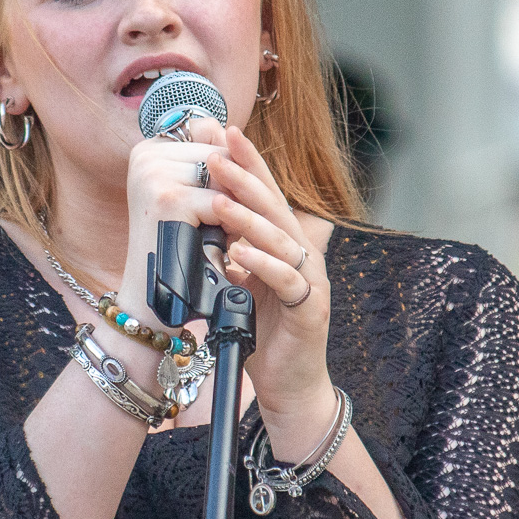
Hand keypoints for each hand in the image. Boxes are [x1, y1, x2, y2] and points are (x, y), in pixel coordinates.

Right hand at [117, 116, 230, 312]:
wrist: (152, 298)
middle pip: (220, 153)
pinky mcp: (167, 198)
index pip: (208, 132)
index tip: (226, 196)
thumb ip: (206, 160)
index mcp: (147, 149)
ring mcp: (153, 174)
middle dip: (232, 187)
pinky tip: (221, 244)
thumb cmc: (177, 247)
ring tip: (224, 232)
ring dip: (233, 205)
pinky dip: (228, 225)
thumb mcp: (189, 196)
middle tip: (225, 222)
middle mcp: (145, 155)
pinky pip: (220, 202)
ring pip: (224, 176)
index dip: (227, 166)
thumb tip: (229, 129)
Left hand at [203, 126, 336, 441]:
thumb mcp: (240, 285)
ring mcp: (310, 282)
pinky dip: (263, 265)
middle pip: (274, 207)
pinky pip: (288, 282)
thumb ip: (231, 253)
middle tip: (214, 152)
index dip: (246, 162)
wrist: (289, 386)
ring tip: (218, 198)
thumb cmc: (264, 333)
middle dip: (243, 176)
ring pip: (281, 240)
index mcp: (284, 245)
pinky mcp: (310, 310)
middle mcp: (301, 256)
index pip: (264, 194)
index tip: (220, 132)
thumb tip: (207, 218)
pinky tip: (241, 254)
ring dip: (247, 217)